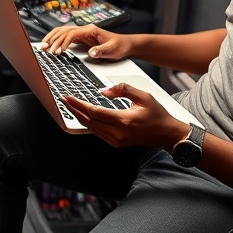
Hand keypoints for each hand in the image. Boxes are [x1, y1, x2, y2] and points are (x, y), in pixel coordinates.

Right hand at [40, 24, 131, 59]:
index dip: (63, 42)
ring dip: (52, 38)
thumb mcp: (112, 50)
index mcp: (90, 30)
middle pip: (63, 31)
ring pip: (62, 32)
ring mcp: (82, 34)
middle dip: (53, 39)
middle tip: (44, 48)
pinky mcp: (81, 39)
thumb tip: (91, 52)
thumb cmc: (120, 46)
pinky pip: (66, 38)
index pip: (71, 34)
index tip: (59, 52)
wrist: (126, 44)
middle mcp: (84, 30)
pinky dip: (57, 41)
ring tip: (43, 46)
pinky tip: (52, 46)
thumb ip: (101, 51)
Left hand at [62, 82, 185, 149]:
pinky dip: (89, 124)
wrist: (167, 134)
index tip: (68, 97)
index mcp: (123, 120)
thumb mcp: (143, 95)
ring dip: (79, 117)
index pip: (94, 112)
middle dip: (74, 110)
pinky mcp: (117, 143)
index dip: (79, 104)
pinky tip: (84, 116)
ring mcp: (117, 140)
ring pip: (91, 128)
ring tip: (70, 107)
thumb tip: (103, 91)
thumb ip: (123, 89)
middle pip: (89, 121)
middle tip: (64, 100)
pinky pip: (98, 133)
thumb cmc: (157, 115)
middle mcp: (118, 133)